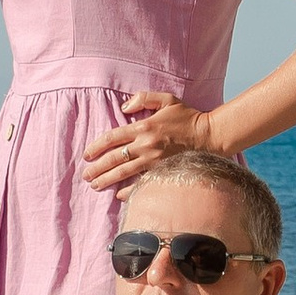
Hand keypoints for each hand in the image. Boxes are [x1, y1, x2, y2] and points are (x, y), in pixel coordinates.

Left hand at [80, 92, 223, 189]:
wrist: (209, 135)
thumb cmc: (187, 117)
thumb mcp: (167, 99)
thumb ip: (144, 98)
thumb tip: (123, 107)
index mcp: (143, 127)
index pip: (112, 138)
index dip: (96, 146)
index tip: (87, 155)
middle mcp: (146, 145)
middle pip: (114, 158)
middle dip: (97, 168)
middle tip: (86, 175)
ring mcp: (154, 160)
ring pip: (124, 173)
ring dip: (107, 180)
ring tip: (95, 186)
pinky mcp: (163, 171)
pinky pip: (142, 183)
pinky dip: (129, 191)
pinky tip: (118, 195)